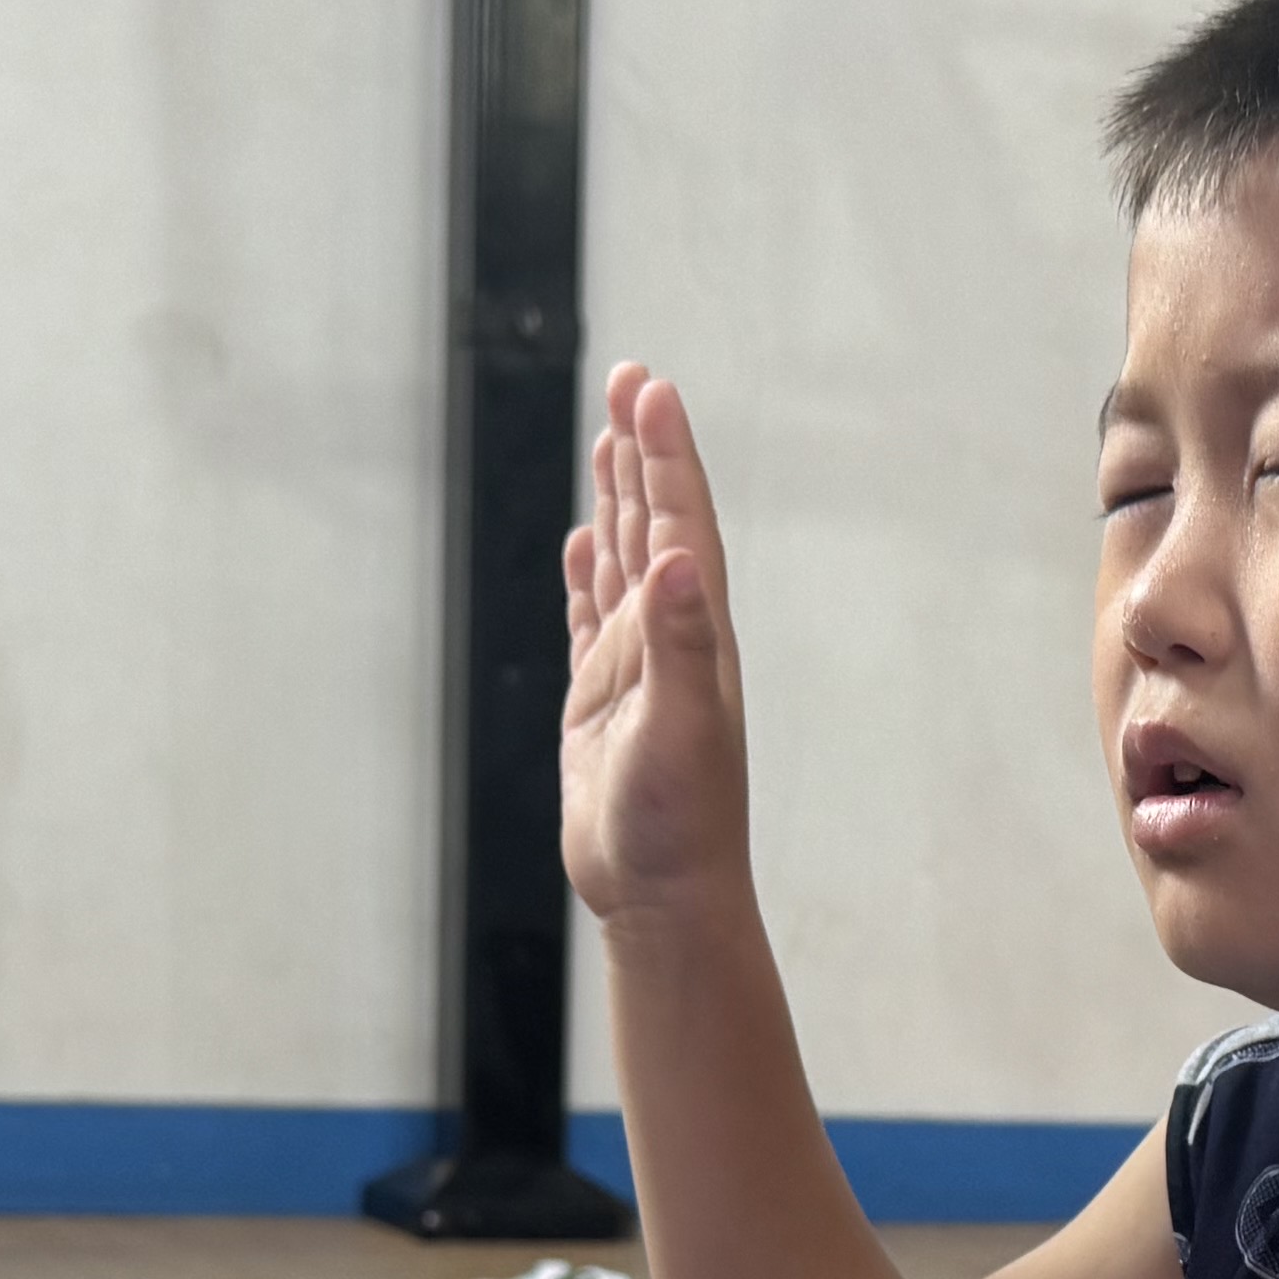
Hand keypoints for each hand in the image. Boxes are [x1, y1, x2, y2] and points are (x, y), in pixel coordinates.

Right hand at [560, 363, 754, 929]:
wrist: (666, 898)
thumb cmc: (680, 825)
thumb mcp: (680, 729)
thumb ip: (678, 645)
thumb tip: (673, 563)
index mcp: (693, 635)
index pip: (681, 523)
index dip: (666, 455)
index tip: (649, 388)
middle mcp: (669, 640)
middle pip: (655, 523)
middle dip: (643, 453)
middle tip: (629, 379)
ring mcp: (636, 669)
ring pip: (625, 562)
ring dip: (619, 499)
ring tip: (609, 437)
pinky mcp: (603, 703)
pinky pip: (594, 619)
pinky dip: (589, 575)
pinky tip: (585, 544)